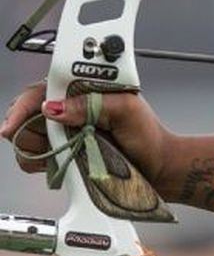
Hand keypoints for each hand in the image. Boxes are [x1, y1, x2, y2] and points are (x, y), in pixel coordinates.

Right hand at [1, 81, 173, 186]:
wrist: (157, 166)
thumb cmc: (148, 135)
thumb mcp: (126, 110)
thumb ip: (93, 104)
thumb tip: (56, 107)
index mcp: (80, 89)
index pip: (40, 91)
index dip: (23, 107)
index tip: (13, 126)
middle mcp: (67, 108)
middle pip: (26, 115)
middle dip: (31, 130)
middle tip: (56, 141)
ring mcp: (61, 131)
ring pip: (25, 138)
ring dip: (39, 149)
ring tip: (67, 151)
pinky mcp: (61, 152)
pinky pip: (33, 158)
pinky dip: (40, 163)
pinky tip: (62, 162)